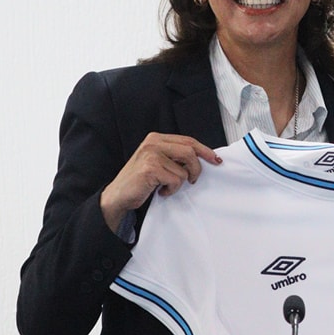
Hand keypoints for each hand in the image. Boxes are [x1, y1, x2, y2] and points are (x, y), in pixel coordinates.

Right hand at [100, 133, 221, 231]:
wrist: (118, 196)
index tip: (216, 159)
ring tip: (167, 186)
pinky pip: (176, 180)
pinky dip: (171, 190)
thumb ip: (174, 155)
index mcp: (156, 138)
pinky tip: (160, 191)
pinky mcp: (150, 168)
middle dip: (196, 168)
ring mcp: (151, 154)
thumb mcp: (158, 162)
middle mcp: (153, 143)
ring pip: (184, 169)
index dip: (205, 150)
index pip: (188, 140)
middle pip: (190, 152)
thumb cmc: (140, 181)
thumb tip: (202, 157)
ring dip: (179, 183)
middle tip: (192, 180)